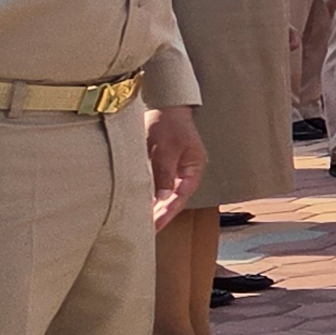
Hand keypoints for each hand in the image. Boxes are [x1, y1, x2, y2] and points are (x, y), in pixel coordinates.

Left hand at [147, 106, 206, 227]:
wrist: (163, 105)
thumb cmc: (168, 123)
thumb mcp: (166, 149)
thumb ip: (165, 174)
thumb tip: (163, 198)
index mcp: (194, 168)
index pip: (181, 196)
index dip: (168, 212)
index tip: (155, 225)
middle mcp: (187, 171)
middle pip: (175, 197)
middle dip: (162, 213)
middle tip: (148, 229)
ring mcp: (176, 168)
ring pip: (167, 193)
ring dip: (156, 206)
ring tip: (144, 221)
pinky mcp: (164, 164)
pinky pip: (159, 184)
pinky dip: (151, 195)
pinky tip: (142, 203)